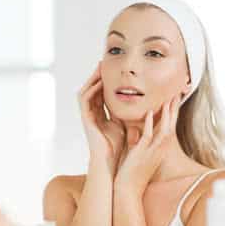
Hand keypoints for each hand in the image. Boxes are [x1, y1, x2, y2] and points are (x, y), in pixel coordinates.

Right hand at [78, 62, 125, 177]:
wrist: (110, 162)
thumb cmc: (118, 147)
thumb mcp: (123, 124)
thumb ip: (125, 112)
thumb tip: (139, 101)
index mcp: (99, 115)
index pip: (100, 93)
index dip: (104, 81)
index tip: (112, 69)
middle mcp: (91, 114)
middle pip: (91, 89)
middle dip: (96, 76)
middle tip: (103, 62)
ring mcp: (87, 117)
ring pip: (85, 91)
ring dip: (91, 79)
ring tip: (99, 68)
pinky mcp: (86, 120)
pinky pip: (85, 101)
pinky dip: (91, 90)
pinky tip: (98, 83)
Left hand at [114, 94, 181, 193]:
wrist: (128, 190)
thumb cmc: (131, 173)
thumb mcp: (136, 154)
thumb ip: (136, 141)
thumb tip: (134, 130)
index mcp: (159, 149)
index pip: (170, 127)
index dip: (173, 112)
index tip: (175, 97)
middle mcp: (160, 149)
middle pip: (172, 125)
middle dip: (175, 109)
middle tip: (179, 92)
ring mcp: (153, 151)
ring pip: (164, 129)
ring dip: (167, 114)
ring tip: (169, 98)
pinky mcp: (142, 153)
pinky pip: (148, 136)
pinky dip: (150, 124)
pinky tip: (150, 112)